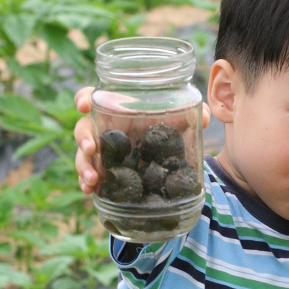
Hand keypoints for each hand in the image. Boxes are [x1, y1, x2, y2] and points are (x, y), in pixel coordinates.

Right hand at [74, 87, 211, 194]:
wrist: (172, 163)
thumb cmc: (170, 133)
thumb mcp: (183, 124)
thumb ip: (194, 117)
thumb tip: (205, 118)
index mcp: (120, 111)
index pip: (96, 98)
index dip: (85, 97)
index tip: (84, 104)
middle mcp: (108, 130)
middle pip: (84, 128)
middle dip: (83, 138)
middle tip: (91, 149)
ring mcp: (104, 153)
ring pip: (84, 155)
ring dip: (84, 166)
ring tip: (92, 179)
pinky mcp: (105, 173)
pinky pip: (90, 176)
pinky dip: (87, 183)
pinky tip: (90, 190)